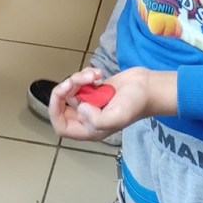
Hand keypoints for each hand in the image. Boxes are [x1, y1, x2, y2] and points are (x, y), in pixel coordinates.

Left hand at [47, 66, 175, 141]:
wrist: (148, 86)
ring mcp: (91, 102)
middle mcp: (88, 117)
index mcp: (90, 129)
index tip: (61, 93)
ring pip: (72, 89)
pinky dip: (86, 74)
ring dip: (79, 78)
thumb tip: (79, 108)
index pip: (61, 126)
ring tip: (96, 75)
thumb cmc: (135, 104)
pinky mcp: (95, 89)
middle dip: (67, 89)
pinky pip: (80, 81)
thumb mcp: (117, 116)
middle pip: (63, 105)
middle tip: (78, 80)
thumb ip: (96, 119)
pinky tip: (99, 73)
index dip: (55, 111)